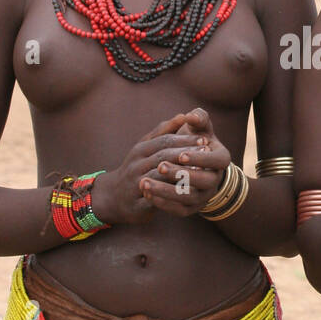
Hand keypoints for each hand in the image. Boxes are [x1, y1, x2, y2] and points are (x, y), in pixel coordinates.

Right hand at [90, 113, 224, 225]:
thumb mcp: (146, 147)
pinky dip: (170, 196)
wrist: (113, 196)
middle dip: (186, 152)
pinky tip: (186, 194)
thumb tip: (182, 116)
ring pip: (159, 177)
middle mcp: (136, 166)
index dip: (185, 139)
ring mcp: (135, 185)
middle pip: (163, 156)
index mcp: (139, 150)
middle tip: (207, 150)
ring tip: (201, 170)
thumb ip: (163, 132)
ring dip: (181, 173)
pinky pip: (155, 201)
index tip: (205, 138)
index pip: (164, 141)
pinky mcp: (137, 204)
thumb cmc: (136, 167)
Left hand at [138, 108, 230, 217]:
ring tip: (145, 182)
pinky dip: (162, 203)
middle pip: (202, 181)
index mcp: (222, 159)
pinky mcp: (190, 208)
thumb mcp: (200, 128)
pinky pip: (178, 209)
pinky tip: (147, 193)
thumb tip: (191, 116)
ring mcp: (203, 196)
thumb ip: (198, 118)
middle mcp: (215, 180)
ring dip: (165, 191)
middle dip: (180, 174)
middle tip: (160, 166)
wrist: (192, 166)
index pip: (216, 160)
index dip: (200, 158)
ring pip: (187, 197)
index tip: (181, 154)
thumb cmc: (195, 141)